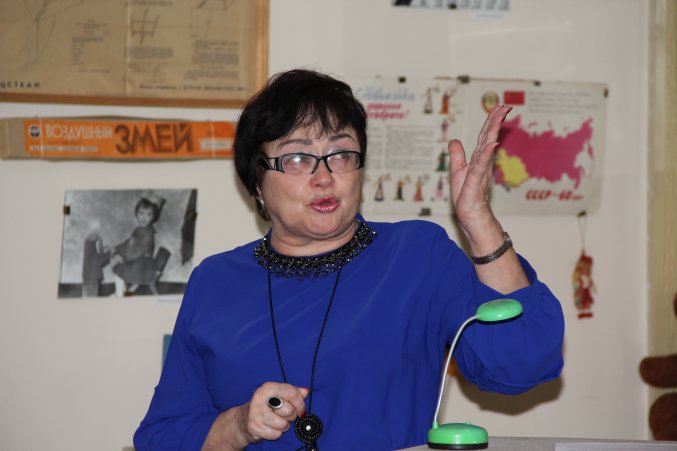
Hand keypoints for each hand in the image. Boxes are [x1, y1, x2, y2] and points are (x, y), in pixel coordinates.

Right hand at [238, 382, 308, 443]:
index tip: (301, 410)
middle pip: (289, 410)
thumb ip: (293, 392)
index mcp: (268, 387)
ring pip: (283, 424)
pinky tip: (269, 428)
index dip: (300, 403)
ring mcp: (255, 413)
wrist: (243, 420)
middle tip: (284, 415)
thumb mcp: (279, 395)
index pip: (291, 393)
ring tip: (276, 421)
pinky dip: (276, 434)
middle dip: (291, 416)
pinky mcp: (254, 427)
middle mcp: (260, 398)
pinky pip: (276, 434)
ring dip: (283, 426)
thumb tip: (306, 391)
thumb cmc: (266, 406)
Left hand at [448, 105, 510, 235]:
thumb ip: (457, 156)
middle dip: (496, 120)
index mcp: (478, 158)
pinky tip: (492, 143)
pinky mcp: (476, 181)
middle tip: (506, 106)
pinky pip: (481, 165)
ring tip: (500, 117)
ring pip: (487, 147)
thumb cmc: (466, 196)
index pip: (485, 136)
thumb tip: (454, 140)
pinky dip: (486, 153)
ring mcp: (480, 170)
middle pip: (489, 137)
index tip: (499, 107)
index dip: (491, 121)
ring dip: (494, 131)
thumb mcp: (457, 171)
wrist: (469, 215)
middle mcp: (482, 162)